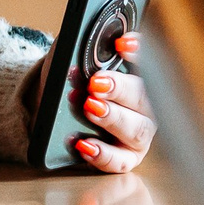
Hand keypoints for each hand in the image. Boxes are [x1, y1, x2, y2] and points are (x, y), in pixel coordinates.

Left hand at [65, 33, 157, 173]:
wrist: (53, 113)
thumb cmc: (72, 82)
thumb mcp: (72, 59)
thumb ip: (79, 50)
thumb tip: (76, 43)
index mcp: (140, 77)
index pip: (149, 62)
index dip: (141, 52)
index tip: (122, 44)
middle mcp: (146, 108)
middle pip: (144, 97)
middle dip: (121, 88)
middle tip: (96, 83)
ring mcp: (138, 135)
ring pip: (137, 130)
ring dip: (114, 118)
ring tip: (89, 108)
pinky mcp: (125, 159)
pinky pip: (119, 161)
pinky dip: (103, 154)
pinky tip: (83, 144)